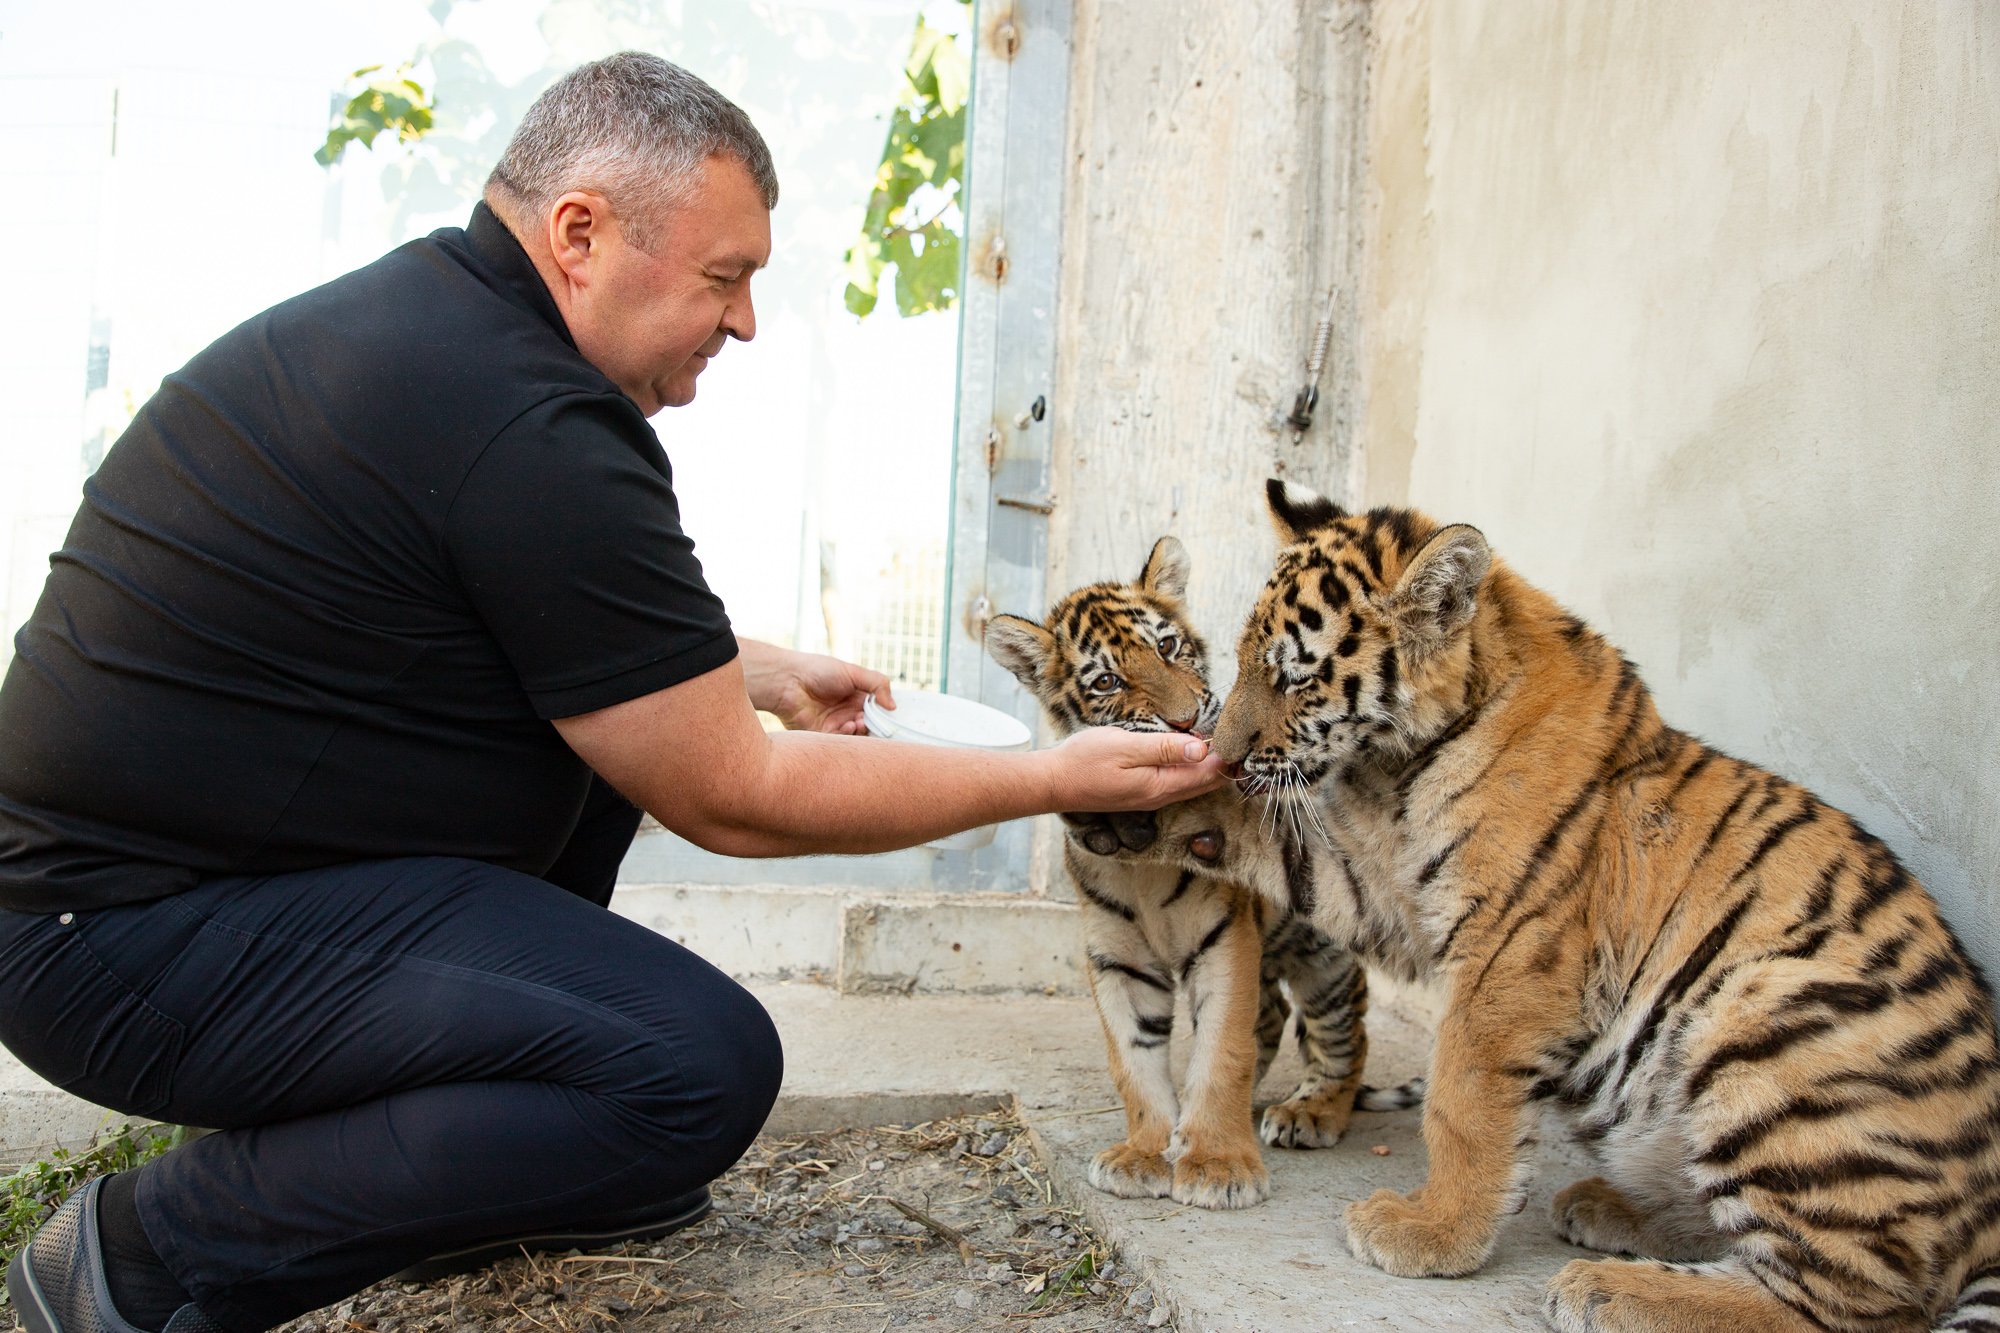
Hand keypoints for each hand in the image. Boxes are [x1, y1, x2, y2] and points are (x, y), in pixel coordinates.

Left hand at [737, 638, 892, 734]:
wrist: (788, 681)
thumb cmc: (818, 670)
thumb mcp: (853, 672)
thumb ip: (877, 684)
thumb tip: (893, 706)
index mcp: (855, 696)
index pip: (877, 709)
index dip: (885, 714)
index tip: (894, 715)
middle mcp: (847, 711)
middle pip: (869, 725)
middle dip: (875, 725)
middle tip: (877, 721)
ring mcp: (835, 724)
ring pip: (857, 736)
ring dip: (862, 730)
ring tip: (859, 720)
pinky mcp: (823, 736)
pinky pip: (841, 742)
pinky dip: (848, 735)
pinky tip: (848, 724)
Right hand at [1045, 726, 1229, 811]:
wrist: (1053, 783)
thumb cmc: (1085, 761)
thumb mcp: (1126, 746)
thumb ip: (1165, 748)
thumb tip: (1201, 750)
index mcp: (1161, 785)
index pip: (1208, 774)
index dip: (1228, 756)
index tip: (1242, 736)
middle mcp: (1160, 796)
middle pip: (1205, 783)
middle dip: (1226, 766)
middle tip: (1245, 743)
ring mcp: (1150, 797)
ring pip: (1192, 785)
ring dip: (1211, 769)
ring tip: (1227, 748)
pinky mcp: (1141, 794)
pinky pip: (1177, 785)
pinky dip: (1193, 772)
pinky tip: (1194, 757)